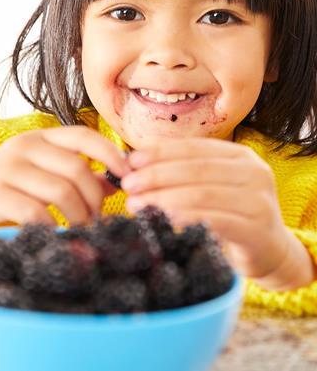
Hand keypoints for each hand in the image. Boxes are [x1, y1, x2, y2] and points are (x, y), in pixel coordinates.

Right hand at [0, 126, 129, 230]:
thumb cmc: (10, 184)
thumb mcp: (43, 172)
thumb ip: (76, 174)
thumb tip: (116, 184)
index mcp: (41, 137)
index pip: (82, 136)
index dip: (110, 153)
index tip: (128, 175)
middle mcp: (24, 146)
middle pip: (76, 169)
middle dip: (94, 199)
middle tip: (98, 220)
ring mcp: (6, 168)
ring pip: (59, 191)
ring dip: (79, 216)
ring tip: (81, 230)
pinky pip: (33, 212)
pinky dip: (51, 226)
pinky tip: (54, 234)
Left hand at [121, 138, 312, 288]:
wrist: (269, 251)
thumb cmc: (229, 214)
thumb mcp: (210, 185)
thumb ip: (181, 170)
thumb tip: (135, 158)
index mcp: (239, 155)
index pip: (193, 148)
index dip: (159, 152)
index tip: (131, 161)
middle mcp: (254, 172)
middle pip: (195, 169)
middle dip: (157, 175)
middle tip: (128, 185)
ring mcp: (258, 200)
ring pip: (202, 193)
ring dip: (164, 198)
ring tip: (136, 204)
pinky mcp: (257, 229)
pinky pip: (215, 220)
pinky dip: (186, 218)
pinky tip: (164, 220)